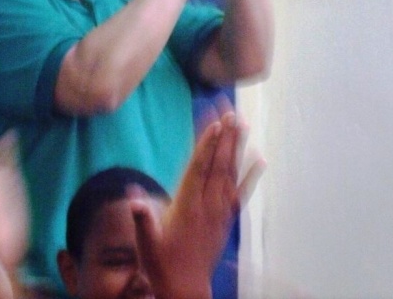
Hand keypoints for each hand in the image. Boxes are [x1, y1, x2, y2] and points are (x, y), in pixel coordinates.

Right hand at [129, 101, 265, 298]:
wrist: (185, 289)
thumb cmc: (161, 264)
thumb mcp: (146, 242)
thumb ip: (142, 218)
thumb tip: (133, 195)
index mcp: (187, 207)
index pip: (199, 169)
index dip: (208, 145)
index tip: (216, 123)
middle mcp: (207, 206)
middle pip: (218, 164)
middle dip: (224, 136)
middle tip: (230, 111)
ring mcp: (220, 212)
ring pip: (231, 173)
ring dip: (237, 147)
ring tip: (242, 123)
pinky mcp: (227, 220)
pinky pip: (242, 192)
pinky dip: (252, 174)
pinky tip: (260, 158)